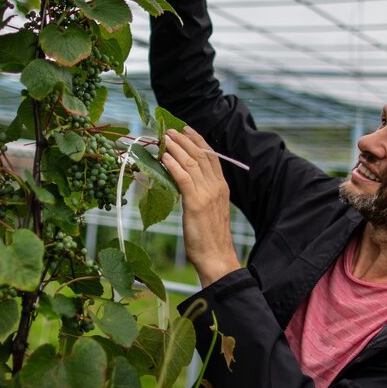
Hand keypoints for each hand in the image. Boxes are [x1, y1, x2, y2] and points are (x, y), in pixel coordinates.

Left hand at [161, 127, 240, 286]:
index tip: (187, 130)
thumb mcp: (209, 210)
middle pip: (200, 155)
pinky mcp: (196, 203)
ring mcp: (207, 194)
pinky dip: (173, 165)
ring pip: (191, 163)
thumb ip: (201, 194)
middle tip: (170, 131)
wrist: (216, 257)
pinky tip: (164, 158)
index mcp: (222, 187)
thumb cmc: (210, 237)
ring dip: (176, 148)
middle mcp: (217, 186)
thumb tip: (185, 183)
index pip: (211, 156)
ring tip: (164, 139)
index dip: (198, 140)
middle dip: (184, 140)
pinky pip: (183, 178)